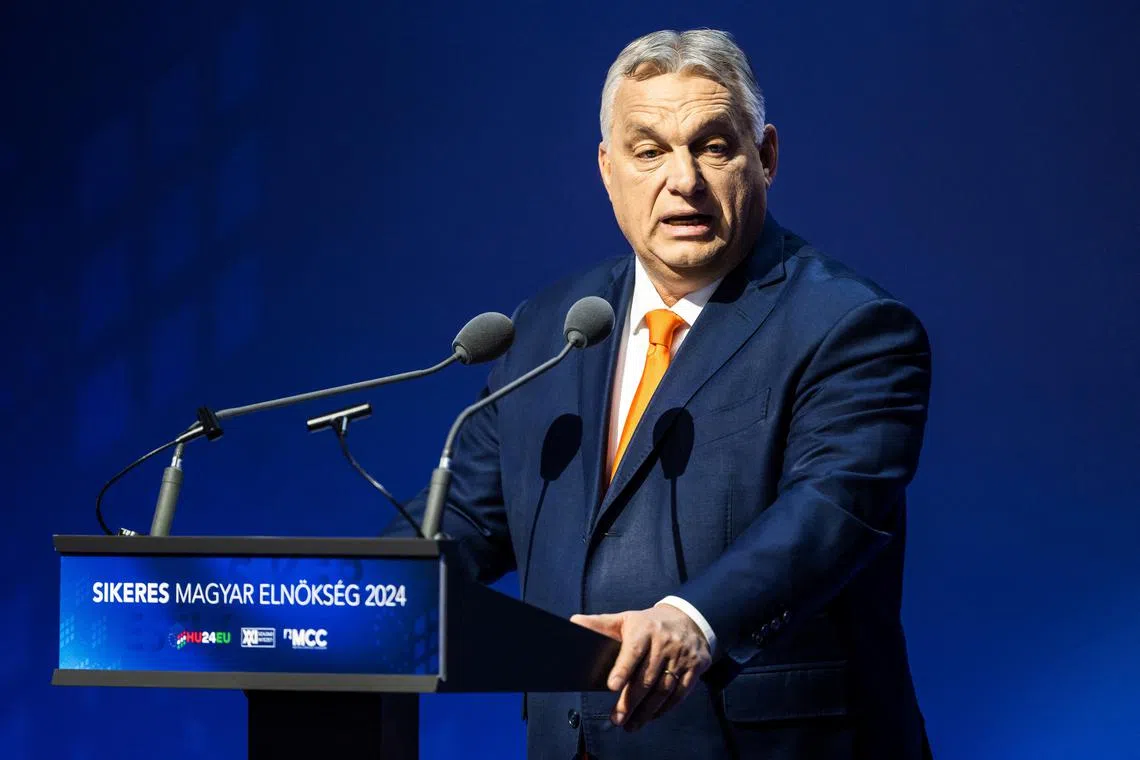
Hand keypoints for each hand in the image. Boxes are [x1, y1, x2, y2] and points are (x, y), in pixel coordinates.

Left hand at [571, 605, 710, 730]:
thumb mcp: (625, 619)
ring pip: (664, 689)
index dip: (623, 669)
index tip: (612, 686)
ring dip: (647, 711)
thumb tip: (572, 623)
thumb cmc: (648, 624)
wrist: (689, 619)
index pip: (633, 651)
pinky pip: (680, 693)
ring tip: (631, 725)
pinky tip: (651, 716)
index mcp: (644, 629)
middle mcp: (665, 643)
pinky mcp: (695, 668)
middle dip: (631, 701)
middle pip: (647, 677)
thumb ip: (600, 624)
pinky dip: (665, 708)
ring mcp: (682, 656)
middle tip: (617, 719)